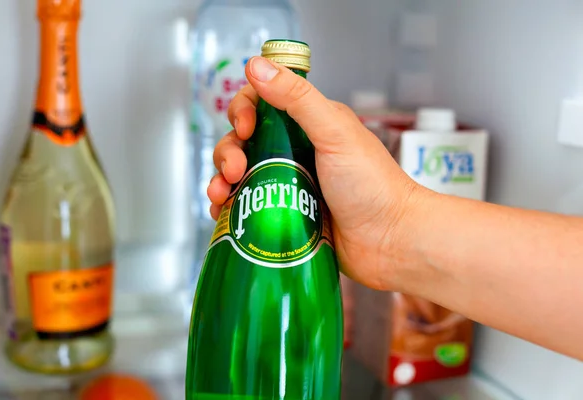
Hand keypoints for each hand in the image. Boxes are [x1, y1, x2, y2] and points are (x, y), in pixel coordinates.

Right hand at [208, 56, 424, 290]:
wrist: (390, 242)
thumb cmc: (373, 185)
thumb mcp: (334, 133)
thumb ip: (297, 99)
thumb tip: (257, 65)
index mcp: (309, 124)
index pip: (262, 104)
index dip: (244, 111)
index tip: (244, 128)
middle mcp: (295, 151)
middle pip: (244, 141)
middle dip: (229, 151)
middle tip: (234, 171)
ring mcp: (288, 185)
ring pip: (240, 175)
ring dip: (221, 180)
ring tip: (221, 196)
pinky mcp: (283, 216)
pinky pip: (246, 207)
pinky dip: (228, 208)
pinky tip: (221, 213)